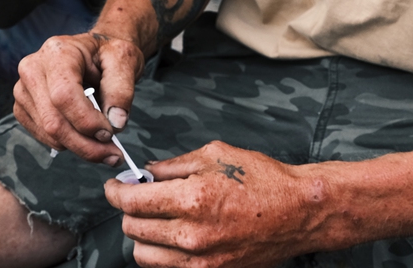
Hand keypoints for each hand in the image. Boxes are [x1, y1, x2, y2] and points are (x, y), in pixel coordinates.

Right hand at [13, 32, 145, 163]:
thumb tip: (115, 123)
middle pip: (53, 121)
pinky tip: (85, 135)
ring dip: (80, 146)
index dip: (87, 121)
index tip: (110, 133)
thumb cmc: (108, 55)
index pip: (64, 95)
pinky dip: (68, 143)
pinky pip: (44, 137)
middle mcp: (33, 69)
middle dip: (86, 144)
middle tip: (113, 154)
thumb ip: (121, 91)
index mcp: (58, 52)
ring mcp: (23, 90)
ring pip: (48, 133)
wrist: (95, 52)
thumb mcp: (124, 61)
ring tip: (104, 145)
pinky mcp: (23, 108)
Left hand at [105, 142, 326, 267]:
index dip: (115, 191)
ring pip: (143, 254)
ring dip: (142, 234)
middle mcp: (192, 233)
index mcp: (192, 197)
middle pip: (133, 227)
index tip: (114, 186)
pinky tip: (172, 236)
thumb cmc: (264, 180)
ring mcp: (200, 259)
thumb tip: (146, 173)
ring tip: (156, 219)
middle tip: (139, 197)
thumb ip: (174, 165)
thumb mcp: (216, 155)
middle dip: (129, 210)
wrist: (298, 212)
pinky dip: (161, 253)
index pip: (131, 201)